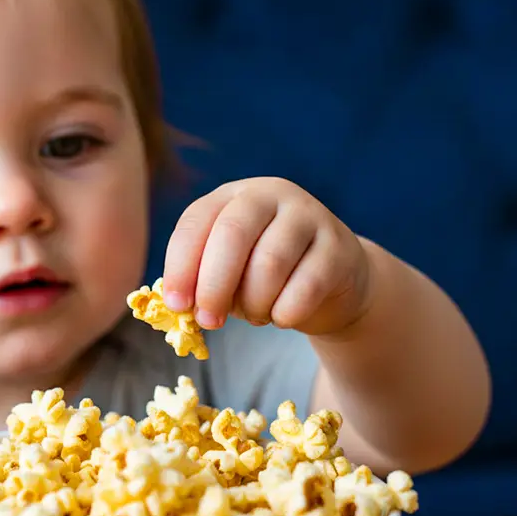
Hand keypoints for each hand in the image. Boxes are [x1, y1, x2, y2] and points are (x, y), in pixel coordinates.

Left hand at [162, 177, 372, 335]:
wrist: (332, 281)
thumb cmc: (264, 276)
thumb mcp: (228, 272)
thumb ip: (201, 282)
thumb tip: (179, 307)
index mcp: (232, 196)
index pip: (196, 222)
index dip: (181, 266)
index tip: (177, 305)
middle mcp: (270, 194)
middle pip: (232, 234)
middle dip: (213, 285)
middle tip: (209, 321)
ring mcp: (309, 215)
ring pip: (269, 263)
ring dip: (254, 303)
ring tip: (255, 315)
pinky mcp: (339, 246)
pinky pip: (306, 286)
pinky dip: (285, 312)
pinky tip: (282, 316)